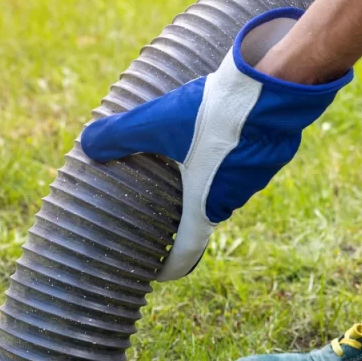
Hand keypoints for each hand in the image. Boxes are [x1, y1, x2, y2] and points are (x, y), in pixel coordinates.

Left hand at [81, 8, 350, 281]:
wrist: (273, 87)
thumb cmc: (214, 113)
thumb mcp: (156, 122)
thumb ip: (120, 135)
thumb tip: (87, 143)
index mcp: (204, 204)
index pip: (186, 251)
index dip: (171, 265)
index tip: (159, 273)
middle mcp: (231, 199)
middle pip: (202, 213)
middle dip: (182, 212)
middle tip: (161, 203)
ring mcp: (254, 179)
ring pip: (223, 186)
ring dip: (206, 179)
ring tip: (186, 160)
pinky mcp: (270, 156)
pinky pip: (242, 165)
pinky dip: (226, 157)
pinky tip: (216, 133)